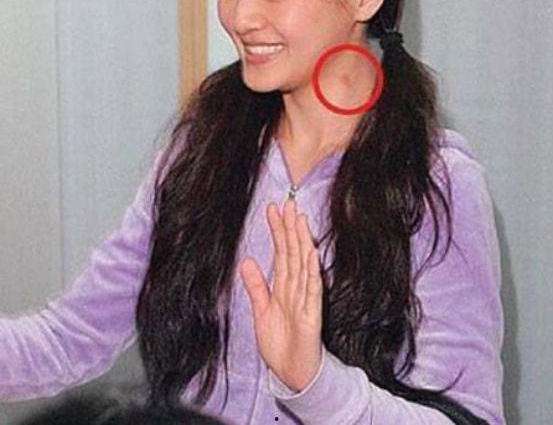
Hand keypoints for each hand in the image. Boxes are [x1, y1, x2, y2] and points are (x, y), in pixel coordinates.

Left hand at [239, 198, 322, 391]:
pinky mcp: (312, 313)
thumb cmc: (280, 343)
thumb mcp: (261, 310)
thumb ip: (255, 286)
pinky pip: (312, 288)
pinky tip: (310, 253)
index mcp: (283, 285)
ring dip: (302, 241)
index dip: (277, 231)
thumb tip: (246, 261)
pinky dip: (311, 271)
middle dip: (290, 228)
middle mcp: (296, 287)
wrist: (291, 373)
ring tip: (299, 219)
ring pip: (303, 264)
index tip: (273, 209)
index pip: (281, 252)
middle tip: (288, 203)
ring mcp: (305, 298)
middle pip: (293, 252)